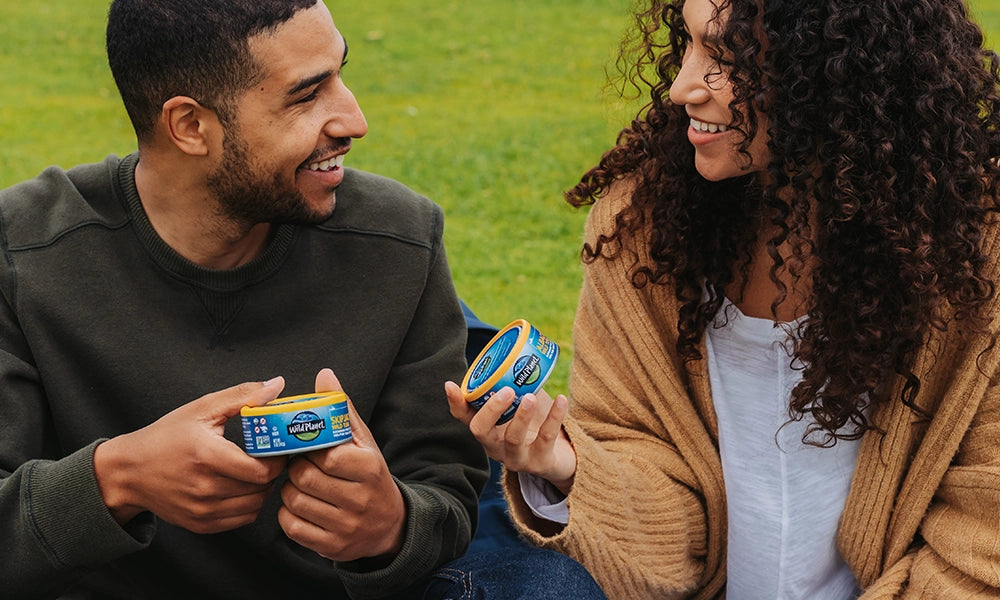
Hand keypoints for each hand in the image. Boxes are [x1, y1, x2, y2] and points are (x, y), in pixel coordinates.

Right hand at [93, 378, 288, 532]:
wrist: (129, 471)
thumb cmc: (166, 437)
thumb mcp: (202, 409)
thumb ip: (242, 396)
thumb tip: (277, 385)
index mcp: (208, 456)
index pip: (262, 471)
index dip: (277, 461)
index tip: (277, 449)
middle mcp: (205, 488)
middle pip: (261, 489)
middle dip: (272, 473)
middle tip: (270, 459)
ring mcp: (202, 510)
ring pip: (255, 506)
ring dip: (262, 490)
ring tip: (256, 472)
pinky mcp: (200, 524)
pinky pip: (242, 519)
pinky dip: (250, 505)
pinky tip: (243, 488)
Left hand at [278, 368, 405, 561]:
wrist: (389, 524)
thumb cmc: (370, 476)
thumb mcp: (363, 442)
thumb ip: (342, 409)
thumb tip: (324, 374)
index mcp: (369, 469)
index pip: (326, 456)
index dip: (309, 450)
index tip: (308, 448)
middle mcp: (360, 499)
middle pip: (305, 479)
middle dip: (295, 470)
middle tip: (300, 465)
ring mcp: (346, 526)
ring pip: (294, 502)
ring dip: (289, 491)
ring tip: (300, 484)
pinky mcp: (332, 547)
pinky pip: (292, 528)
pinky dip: (288, 515)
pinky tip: (300, 506)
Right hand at [445, 381, 576, 494]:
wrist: (563, 454)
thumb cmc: (536, 422)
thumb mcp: (521, 403)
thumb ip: (513, 384)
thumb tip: (512, 353)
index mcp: (487, 429)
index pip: (464, 417)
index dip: (455, 402)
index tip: (450, 385)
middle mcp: (496, 446)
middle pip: (481, 431)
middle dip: (491, 410)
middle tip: (507, 390)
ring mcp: (517, 457)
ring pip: (512, 439)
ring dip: (521, 417)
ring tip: (531, 397)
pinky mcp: (540, 463)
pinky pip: (546, 439)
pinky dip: (554, 417)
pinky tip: (561, 399)